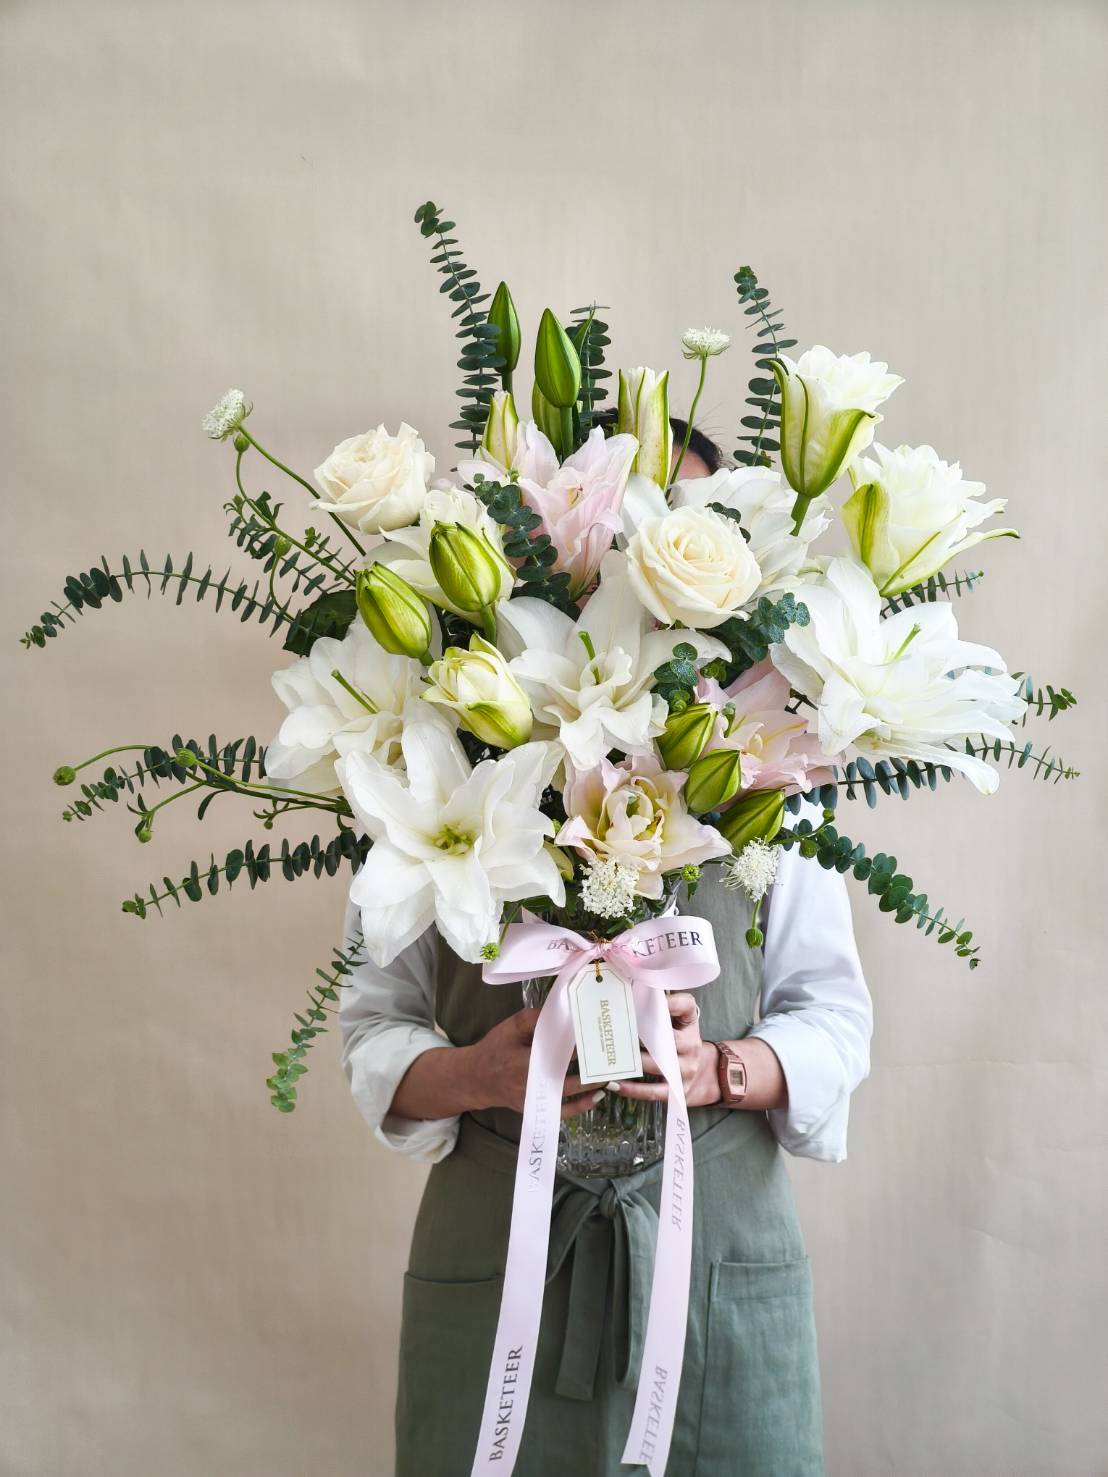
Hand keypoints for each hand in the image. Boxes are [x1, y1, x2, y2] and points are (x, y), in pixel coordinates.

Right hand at [468, 1008, 607, 1120]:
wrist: (476, 1078)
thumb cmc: (495, 1049)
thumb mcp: (511, 1027)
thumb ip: (535, 1018)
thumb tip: (564, 1013)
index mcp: (525, 1061)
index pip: (560, 1052)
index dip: (582, 1045)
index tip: (599, 1036)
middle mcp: (532, 1084)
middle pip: (570, 1076)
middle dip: (593, 1068)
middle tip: (614, 1057)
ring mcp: (535, 1100)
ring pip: (570, 1095)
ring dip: (593, 1085)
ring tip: (613, 1074)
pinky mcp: (537, 1109)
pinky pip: (563, 1112)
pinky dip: (582, 1106)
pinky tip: (597, 1096)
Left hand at [610, 992, 720, 1108]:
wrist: (705, 1070)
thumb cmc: (681, 1038)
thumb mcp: (681, 1017)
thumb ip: (667, 1003)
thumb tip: (641, 992)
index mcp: (690, 1023)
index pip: (685, 1006)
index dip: (670, 1003)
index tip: (647, 1000)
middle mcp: (692, 1046)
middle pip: (666, 1040)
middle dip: (641, 1036)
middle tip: (617, 1032)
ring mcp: (686, 1070)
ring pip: (657, 1066)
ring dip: (633, 1063)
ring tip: (610, 1060)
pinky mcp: (678, 1090)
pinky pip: (655, 1092)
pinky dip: (634, 1090)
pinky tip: (615, 1085)